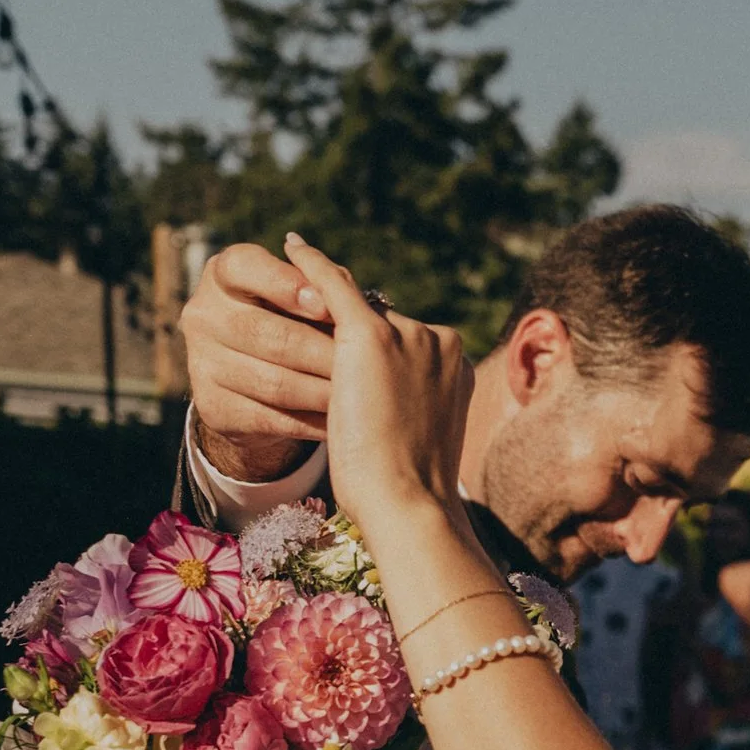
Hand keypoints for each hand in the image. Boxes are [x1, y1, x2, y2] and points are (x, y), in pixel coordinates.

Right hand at [180, 243, 338, 478]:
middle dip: (321, 351)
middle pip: (269, 335)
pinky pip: (269, 419)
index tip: (327, 305)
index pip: (245, 268)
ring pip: (273, 383)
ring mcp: (202, 363)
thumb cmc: (292, 321)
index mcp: (224, 273)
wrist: (257, 383)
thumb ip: (322, 283)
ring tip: (358, 396)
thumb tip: (336, 280)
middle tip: (362, 365)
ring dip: (321, 392)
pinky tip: (338, 422)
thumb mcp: (303, 295)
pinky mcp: (212, 408)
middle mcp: (203, 314)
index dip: (287, 285)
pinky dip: (309, 422)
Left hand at [291, 233, 473, 552]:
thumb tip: (388, 403)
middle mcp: (438, 340)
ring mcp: (408, 334)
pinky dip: (311, 266)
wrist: (409, 502)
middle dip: (356, 337)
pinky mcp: (371, 336)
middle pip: (384, 323)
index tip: (356, 353)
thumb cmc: (407, 490)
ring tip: (295, 297)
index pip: (407, 341)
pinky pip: (333, 287)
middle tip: (317, 346)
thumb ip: (410, 403)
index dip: (379, 349)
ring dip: (325, 312)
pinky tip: (292, 247)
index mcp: (457, 363)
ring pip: (357, 312)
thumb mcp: (417, 436)